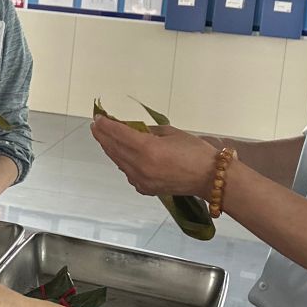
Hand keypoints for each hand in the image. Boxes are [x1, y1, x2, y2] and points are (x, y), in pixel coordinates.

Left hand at [91, 113, 218, 198]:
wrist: (210, 178)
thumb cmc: (195, 152)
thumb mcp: (171, 133)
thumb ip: (148, 131)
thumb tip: (131, 129)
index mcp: (148, 149)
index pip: (119, 134)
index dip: (106, 125)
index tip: (98, 117)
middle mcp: (140, 165)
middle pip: (114, 148)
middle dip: (103, 136)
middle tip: (96, 125)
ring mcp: (141, 179)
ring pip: (118, 161)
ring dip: (110, 148)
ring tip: (104, 137)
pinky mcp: (144, 188)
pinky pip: (127, 172)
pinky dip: (121, 161)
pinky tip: (120, 154)